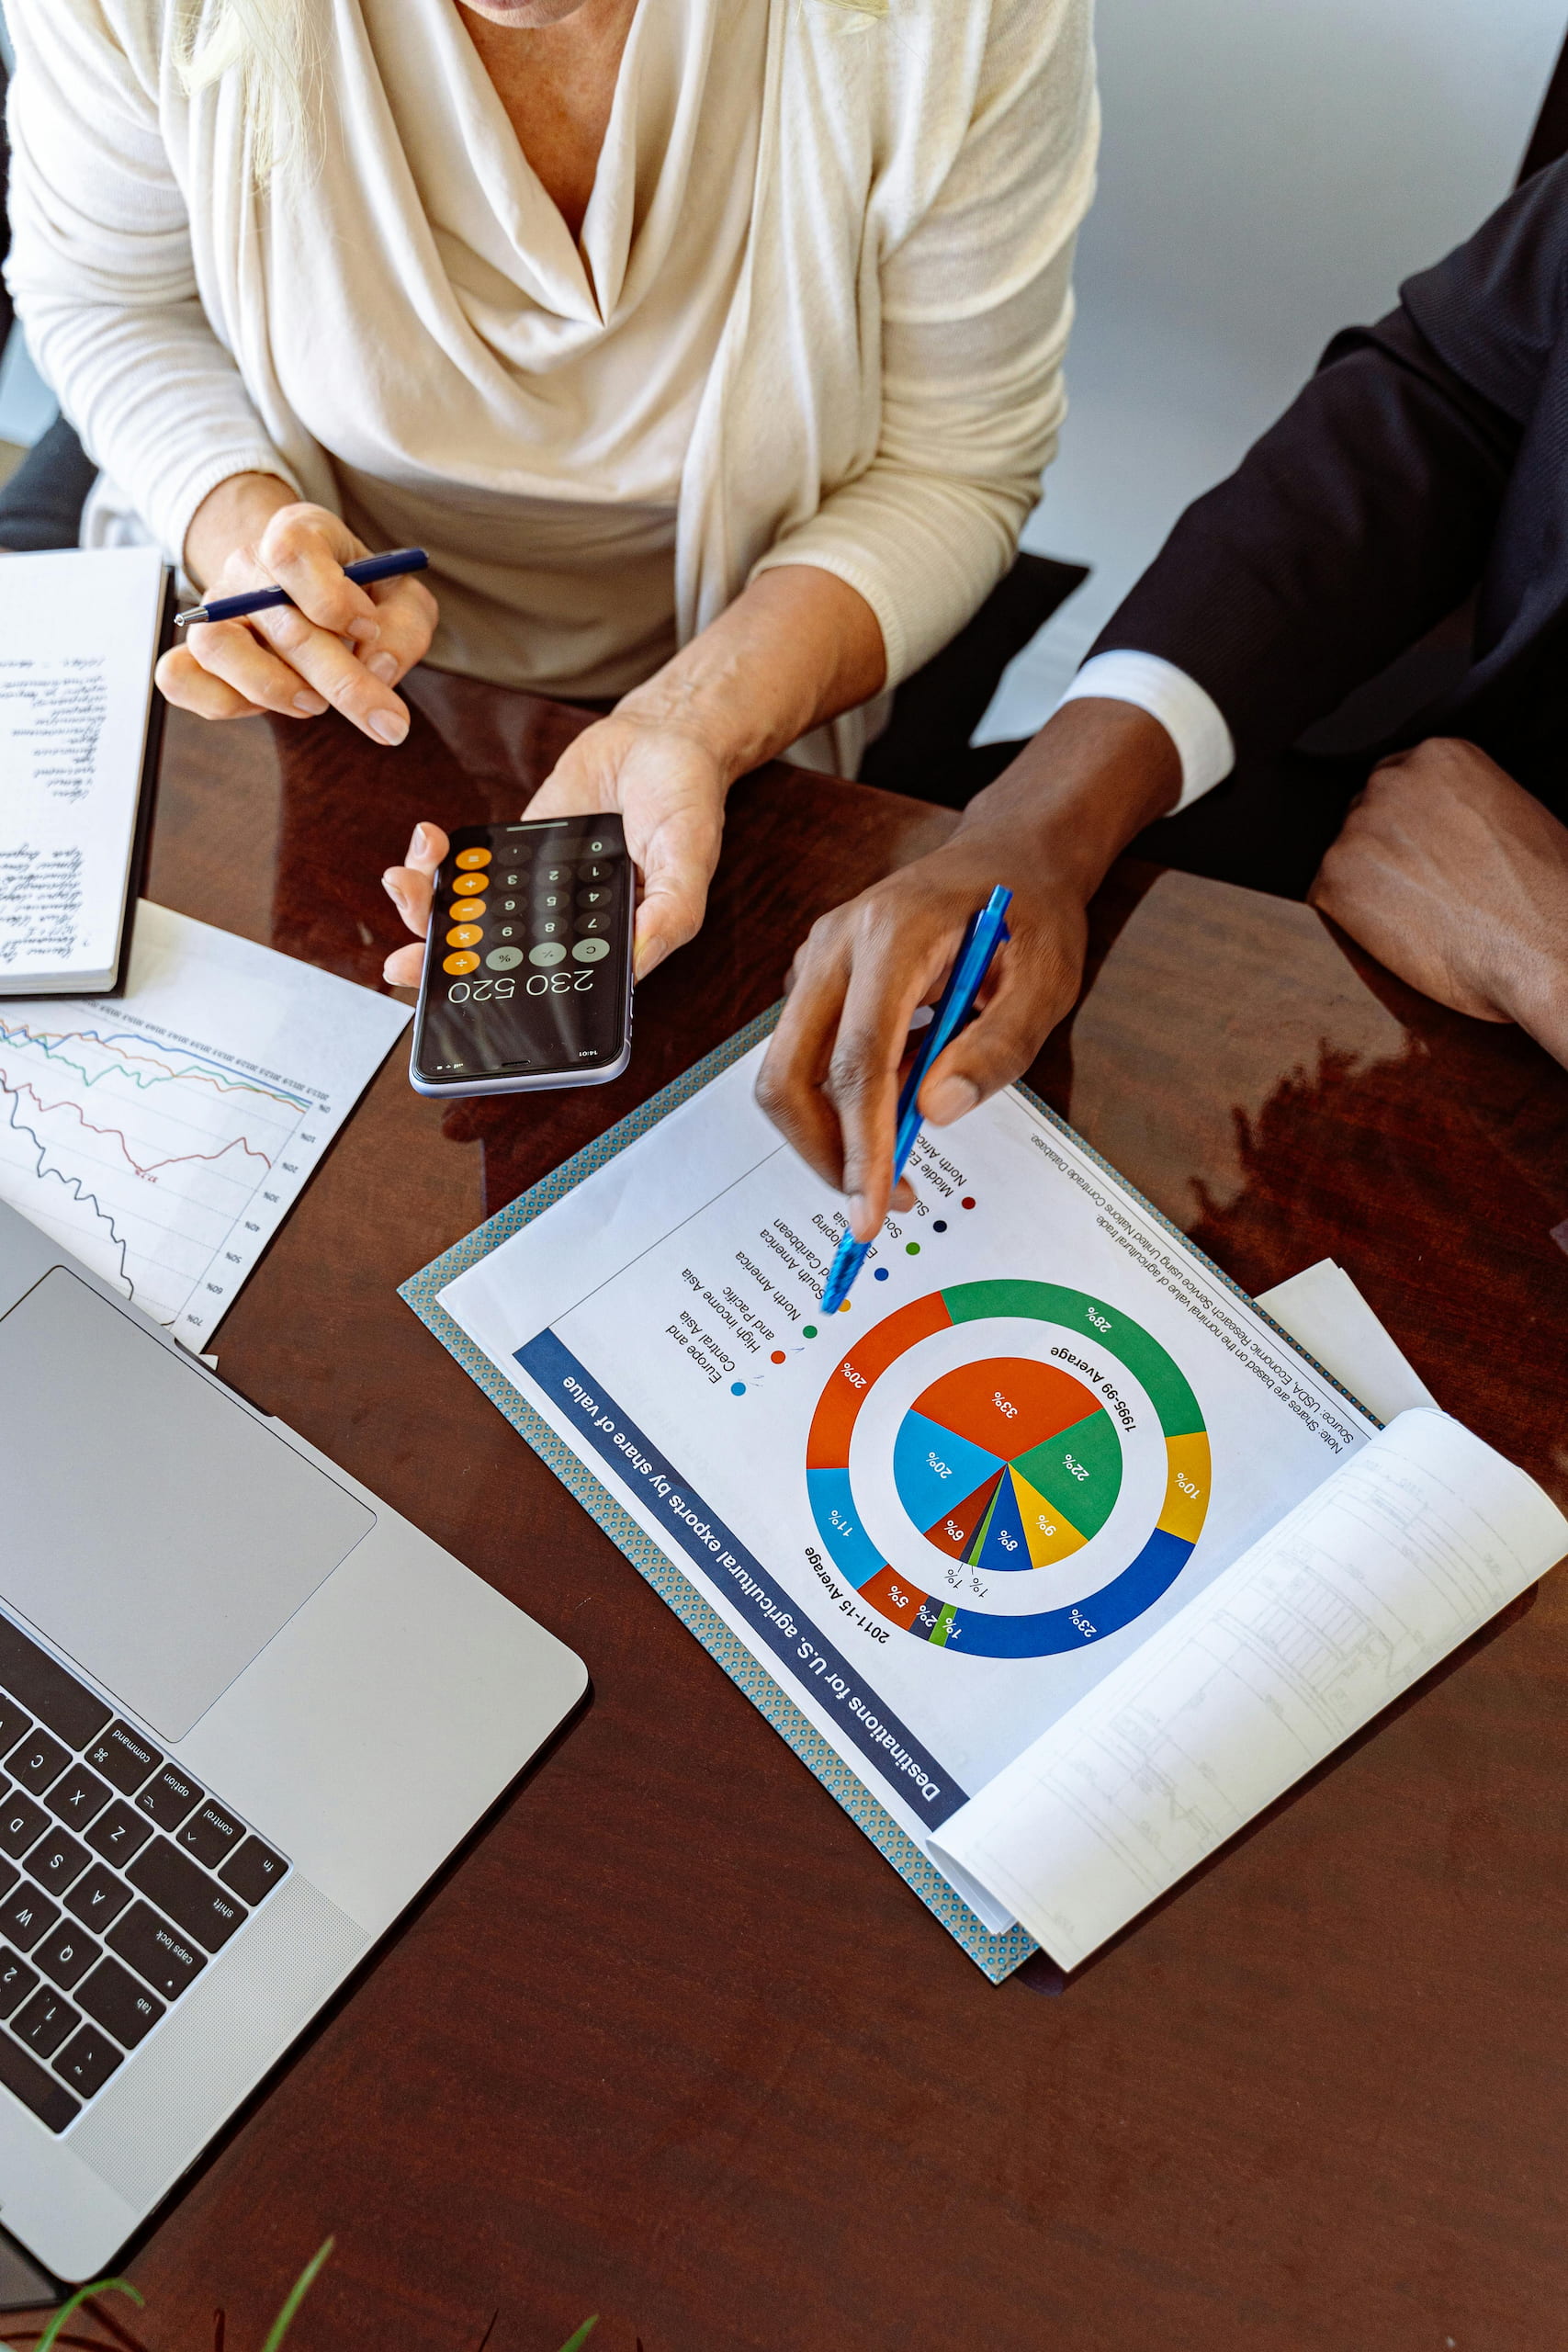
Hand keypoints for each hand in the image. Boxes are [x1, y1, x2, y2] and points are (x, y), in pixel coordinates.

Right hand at [156, 477, 436, 745]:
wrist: (309, 594)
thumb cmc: (362, 597)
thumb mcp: (403, 599)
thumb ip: (404, 627)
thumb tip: (376, 666)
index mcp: (297, 532)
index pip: (290, 552)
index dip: (333, 600)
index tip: (368, 628)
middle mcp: (247, 567)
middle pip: (279, 622)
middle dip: (342, 681)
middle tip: (388, 721)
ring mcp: (214, 610)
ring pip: (217, 648)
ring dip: (276, 689)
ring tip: (317, 703)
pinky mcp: (195, 654)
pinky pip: (179, 678)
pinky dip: (224, 703)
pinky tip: (271, 706)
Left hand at [381, 563, 890, 990]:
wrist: (661, 739)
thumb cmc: (687, 802)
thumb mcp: (690, 859)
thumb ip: (668, 913)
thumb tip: (632, 962)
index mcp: (609, 945)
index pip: (547, 989)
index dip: (497, 1000)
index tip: (451, 999)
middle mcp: (567, 927)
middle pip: (495, 960)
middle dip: (441, 962)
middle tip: (404, 960)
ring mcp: (536, 891)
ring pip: (473, 917)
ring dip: (428, 908)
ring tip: (407, 883)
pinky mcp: (517, 852)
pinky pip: (471, 870)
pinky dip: (440, 863)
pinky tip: (428, 846)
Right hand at [754, 701, 1182, 1238]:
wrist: (1009, 856)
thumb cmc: (1031, 912)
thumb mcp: (1047, 979)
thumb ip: (998, 1045)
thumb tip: (937, 1111)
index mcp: (890, 936)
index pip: (857, 1060)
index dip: (860, 1145)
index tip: (872, 1207)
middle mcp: (834, 945)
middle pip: (789, 1074)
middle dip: (823, 1152)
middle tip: (878, 1202)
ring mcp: (816, 960)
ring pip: (788, 1072)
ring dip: (832, 1133)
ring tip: (898, 1160)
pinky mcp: (816, 980)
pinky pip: (806, 1057)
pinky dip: (838, 1102)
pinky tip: (894, 1106)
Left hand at [1309, 739, 1567, 1058]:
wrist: (1544, 944)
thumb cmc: (1543, 892)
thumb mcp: (1510, 814)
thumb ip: (1458, 804)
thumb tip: (1433, 826)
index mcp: (1440, 755)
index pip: (1397, 782)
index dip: (1406, 825)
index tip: (1419, 852)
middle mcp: (1392, 780)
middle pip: (1365, 814)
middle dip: (1382, 851)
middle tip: (1417, 889)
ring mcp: (1359, 827)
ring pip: (1345, 857)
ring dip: (1366, 886)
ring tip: (1415, 916)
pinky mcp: (1336, 878)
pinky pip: (1325, 899)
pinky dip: (1350, 921)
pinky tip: (1392, 934)